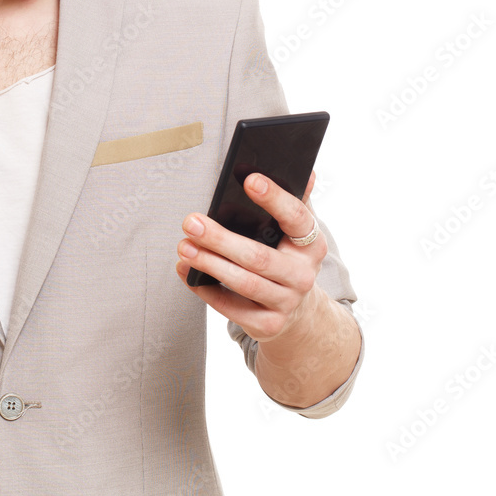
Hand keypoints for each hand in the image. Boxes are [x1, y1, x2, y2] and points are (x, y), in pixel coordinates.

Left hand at [175, 171, 325, 342]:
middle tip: (191, 222)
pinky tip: (185, 272)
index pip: (297, 218)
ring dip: (209, 264)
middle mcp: (303, 275)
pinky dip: (204, 289)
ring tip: (184, 246)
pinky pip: (231, 308)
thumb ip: (295, 201)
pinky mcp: (268, 324)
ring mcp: (287, 302)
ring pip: (244, 283)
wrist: (298, 312)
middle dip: (221, 239)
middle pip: (259, 256)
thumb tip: (305, 171)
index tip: (249, 179)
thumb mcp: (295, 231)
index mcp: (311, 244)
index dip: (275, 199)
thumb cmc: (286, 257)